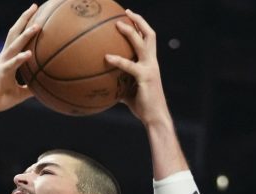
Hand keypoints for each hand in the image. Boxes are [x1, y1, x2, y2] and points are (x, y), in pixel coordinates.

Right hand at [0, 4, 40, 117]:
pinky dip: (20, 59)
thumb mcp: (18, 94)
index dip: (26, 26)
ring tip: (36, 26)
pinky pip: (11, 65)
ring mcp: (0, 65)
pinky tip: (29, 54)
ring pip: (13, 46)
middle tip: (35, 6)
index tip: (37, 15)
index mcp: (8, 60)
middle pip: (14, 34)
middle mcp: (3, 58)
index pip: (18, 39)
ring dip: (25, 35)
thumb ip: (30, 88)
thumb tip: (44, 88)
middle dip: (24, 19)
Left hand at [105, 10, 170, 126]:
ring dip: (130, 32)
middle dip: (138, 21)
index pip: (148, 40)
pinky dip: (118, 60)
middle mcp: (152, 63)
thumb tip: (101, 83)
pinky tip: (106, 57)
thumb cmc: (142, 107)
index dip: (141, 27)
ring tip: (117, 24)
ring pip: (142, 43)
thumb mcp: (128, 92)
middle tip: (126, 12)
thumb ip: (118, 84)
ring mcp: (150, 69)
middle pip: (149, 35)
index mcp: (150, 64)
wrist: (154, 118)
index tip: (129, 17)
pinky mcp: (146, 77)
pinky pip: (130, 65)